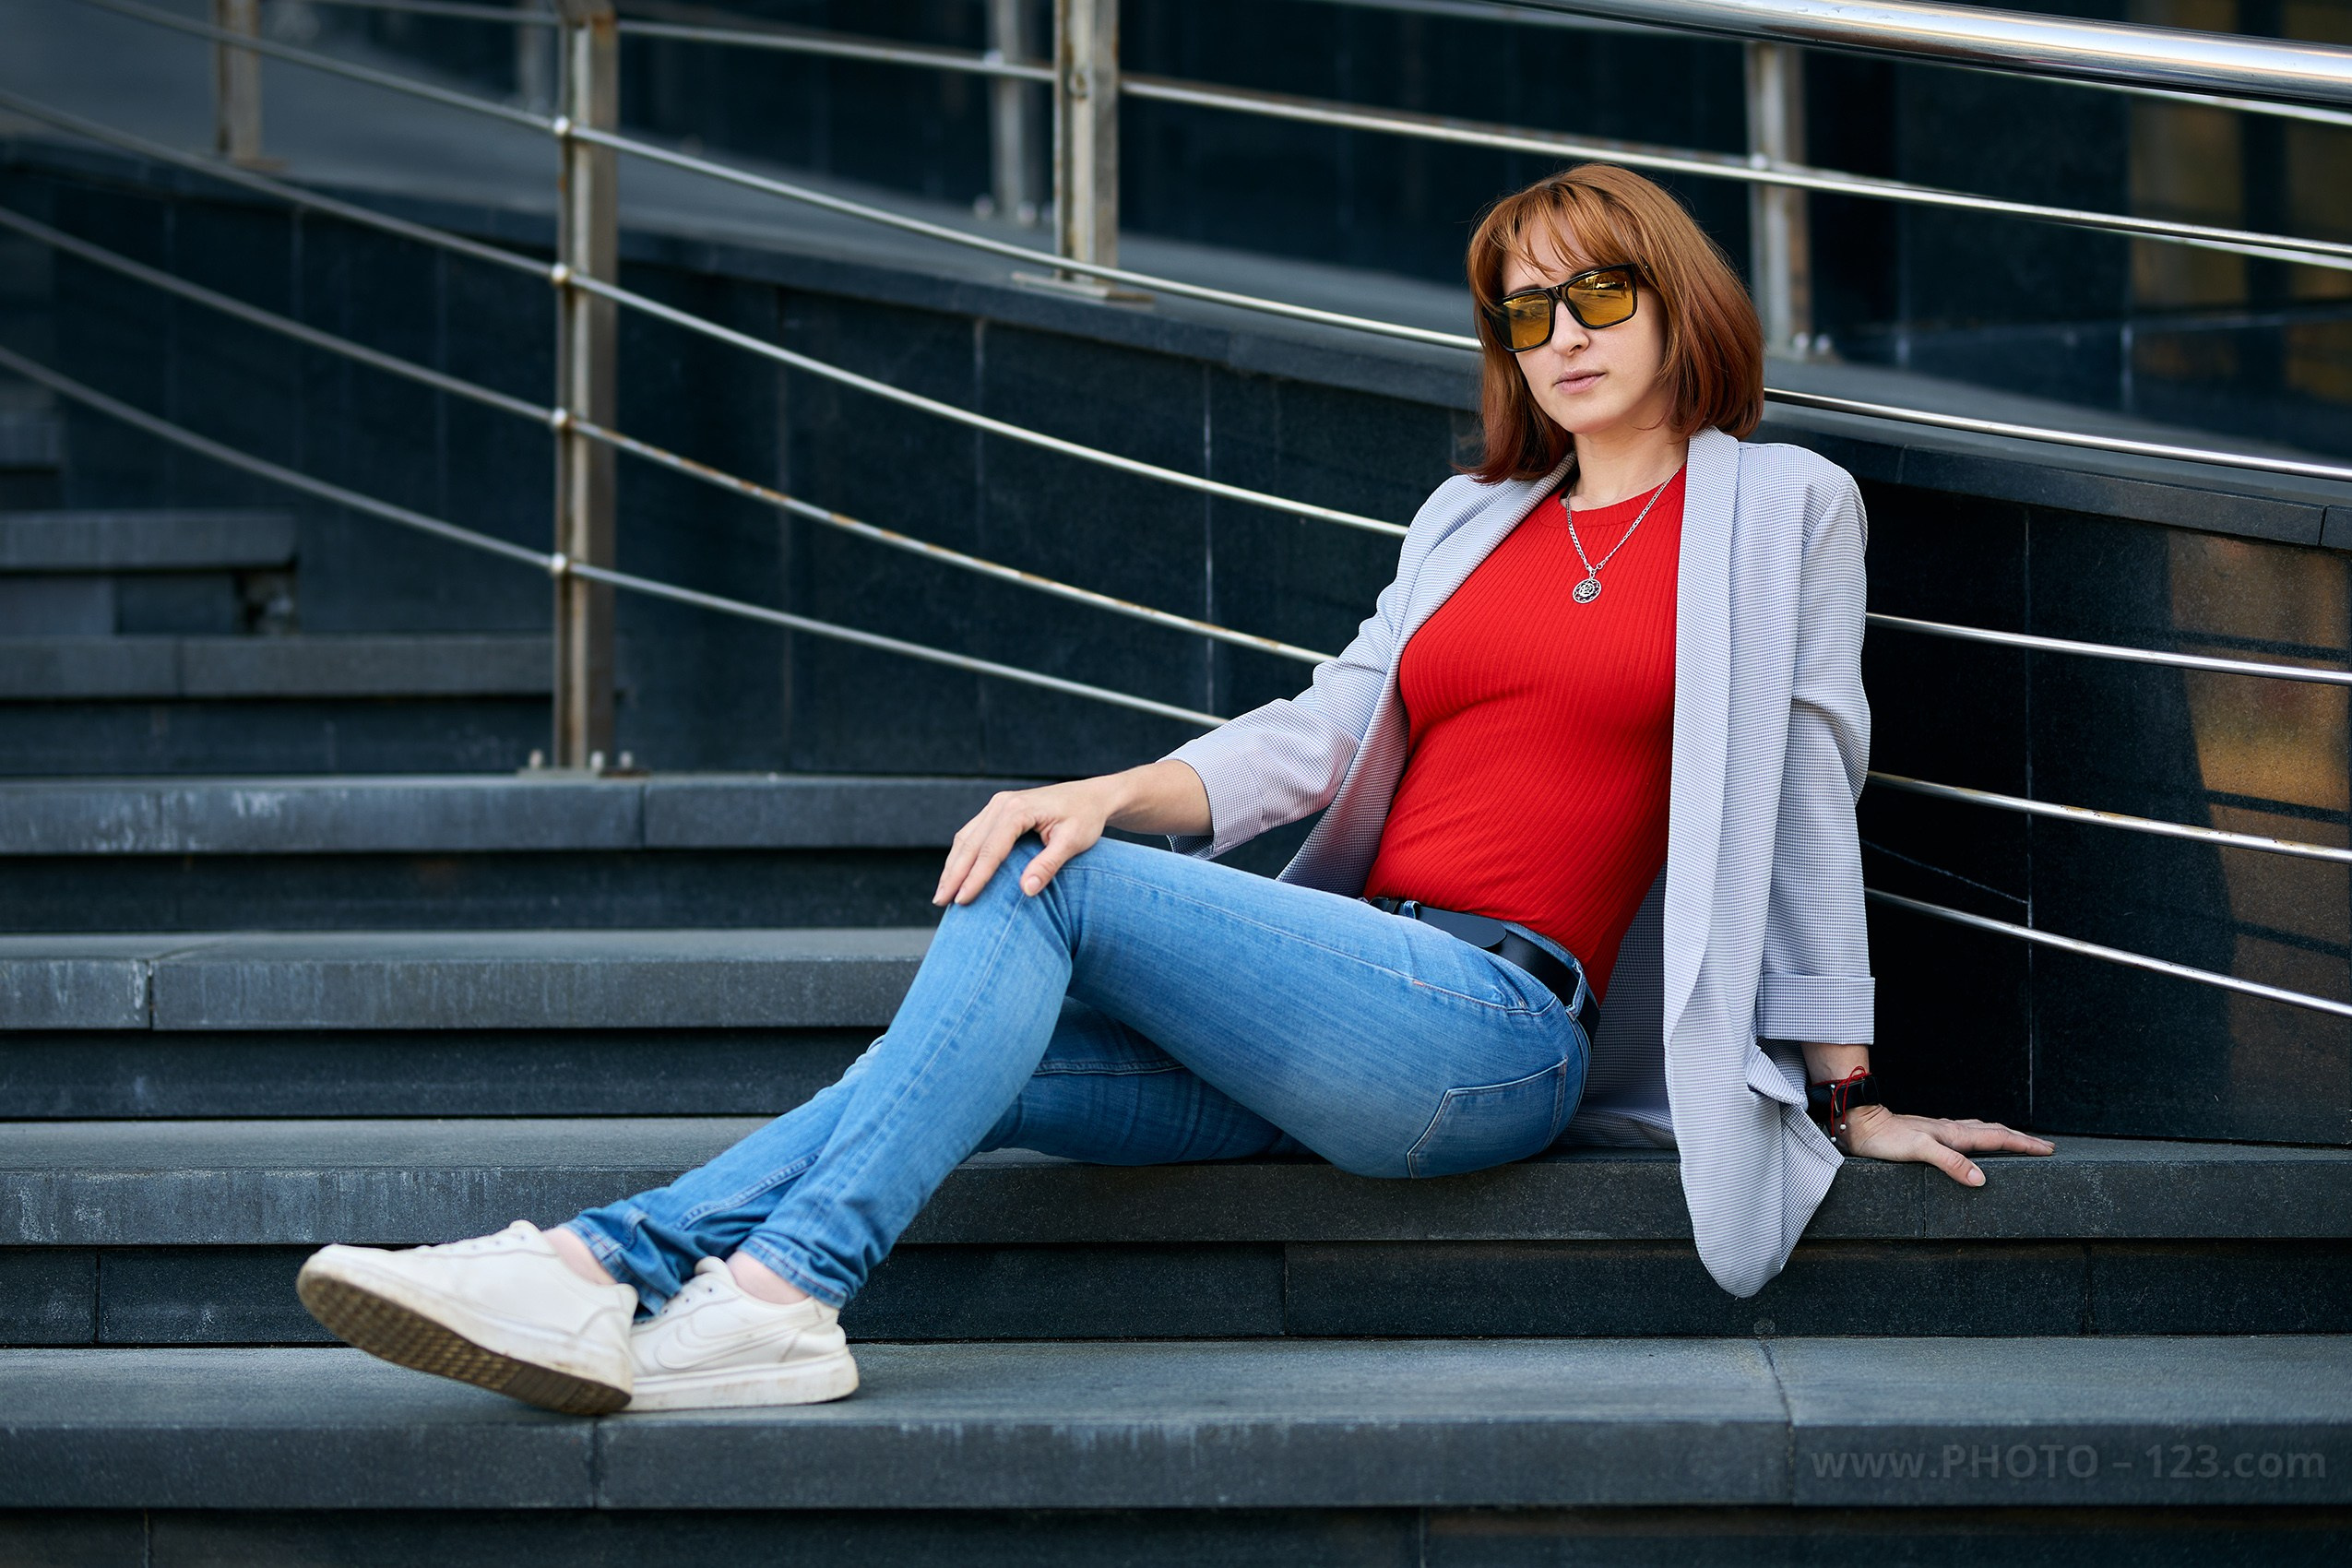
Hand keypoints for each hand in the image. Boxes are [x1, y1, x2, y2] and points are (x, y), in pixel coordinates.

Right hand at [933, 780, 1116, 907]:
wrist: (1091, 796)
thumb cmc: (1085, 819)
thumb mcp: (1073, 842)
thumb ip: (1048, 865)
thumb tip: (1026, 891)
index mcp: (1018, 810)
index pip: (990, 849)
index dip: (975, 877)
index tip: (962, 900)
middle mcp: (1002, 803)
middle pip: (971, 843)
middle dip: (954, 874)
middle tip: (940, 902)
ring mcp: (997, 805)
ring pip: (965, 838)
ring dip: (953, 866)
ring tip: (942, 894)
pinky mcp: (997, 810)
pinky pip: (972, 833)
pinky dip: (961, 855)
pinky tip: (956, 874)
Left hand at [1837, 1104, 2053, 1185]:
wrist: (1861, 1124)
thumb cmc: (1886, 1139)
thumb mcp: (1919, 1151)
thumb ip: (1950, 1163)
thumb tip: (1980, 1179)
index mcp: (1954, 1134)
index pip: (1998, 1139)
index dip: (2024, 1144)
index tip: (2047, 1149)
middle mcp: (1951, 1130)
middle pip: (1995, 1132)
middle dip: (2021, 1139)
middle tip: (2044, 1146)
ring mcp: (1941, 1131)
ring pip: (1981, 1131)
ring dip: (2003, 1135)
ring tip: (2018, 1140)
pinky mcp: (1930, 1134)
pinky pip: (1966, 1134)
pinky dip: (1982, 1136)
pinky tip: (1975, 1140)